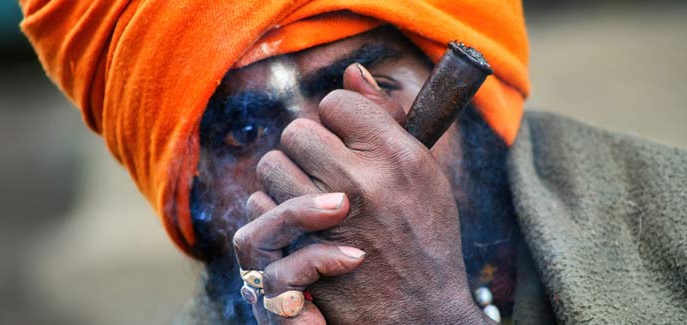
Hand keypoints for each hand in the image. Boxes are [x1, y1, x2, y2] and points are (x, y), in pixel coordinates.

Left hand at [236, 64, 490, 323]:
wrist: (419, 313)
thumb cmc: (425, 238)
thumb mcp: (424, 173)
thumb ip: (385, 120)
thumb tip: (351, 71)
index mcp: (397, 157)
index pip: (338, 102)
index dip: (339, 119)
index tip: (347, 138)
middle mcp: (360, 181)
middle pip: (299, 131)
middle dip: (309, 146)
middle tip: (326, 168)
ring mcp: (325, 218)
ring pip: (273, 165)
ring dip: (287, 176)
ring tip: (311, 195)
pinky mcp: (299, 249)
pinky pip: (261, 205)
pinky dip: (275, 209)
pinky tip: (299, 223)